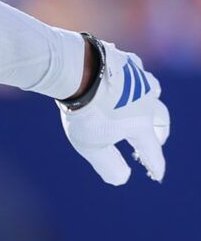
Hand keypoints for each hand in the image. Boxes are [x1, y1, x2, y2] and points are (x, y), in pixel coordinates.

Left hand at [59, 40, 169, 184]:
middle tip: (154, 139)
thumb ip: (108, 165)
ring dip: (151, 102)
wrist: (78, 72)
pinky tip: (128, 77)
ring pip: (154, 91)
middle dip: (159, 132)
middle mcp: (146, 101)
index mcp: (140, 124)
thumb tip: (121, 178)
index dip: (155, 164)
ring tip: (143, 107)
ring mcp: (138, 80)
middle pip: (161, 119)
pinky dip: (134, 78)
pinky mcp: (126, 61)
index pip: (151, 150)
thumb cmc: (84, 112)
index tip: (157, 174)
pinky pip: (137, 70)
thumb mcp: (91, 146)